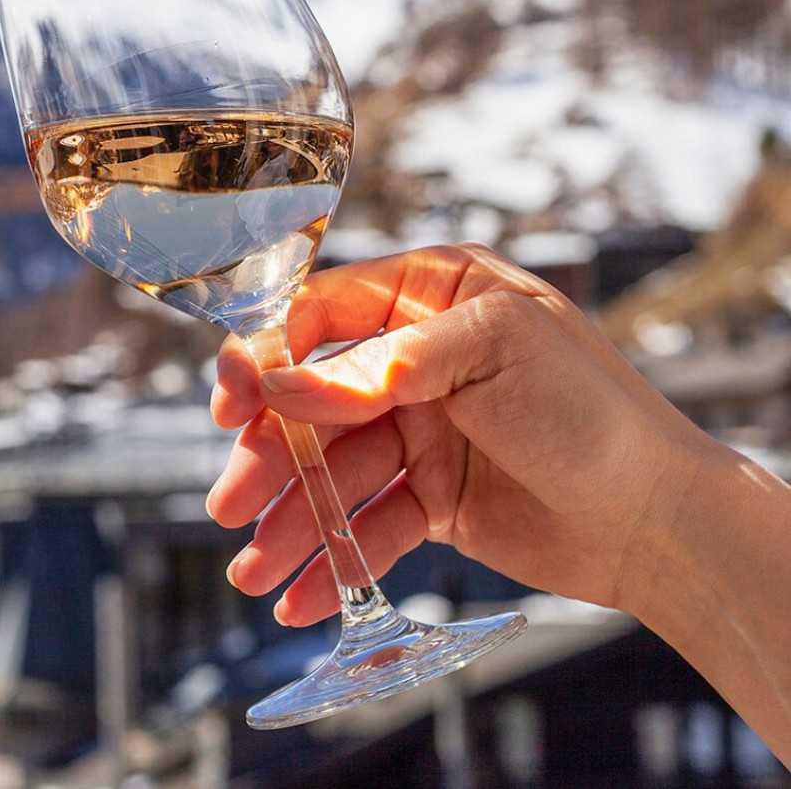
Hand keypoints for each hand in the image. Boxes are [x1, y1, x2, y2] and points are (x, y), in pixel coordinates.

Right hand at [207, 244, 708, 626]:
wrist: (659, 520)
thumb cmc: (590, 411)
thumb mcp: (489, 352)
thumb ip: (383, 365)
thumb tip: (281, 383)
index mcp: (434, 294)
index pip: (325, 312)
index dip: (270, 354)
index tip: (233, 402)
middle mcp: (420, 358)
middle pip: (317, 400)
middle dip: (272, 455)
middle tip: (231, 504)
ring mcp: (424, 429)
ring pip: (335, 471)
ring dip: (293, 521)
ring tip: (254, 574)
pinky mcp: (433, 497)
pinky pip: (368, 524)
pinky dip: (335, 560)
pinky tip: (300, 597)